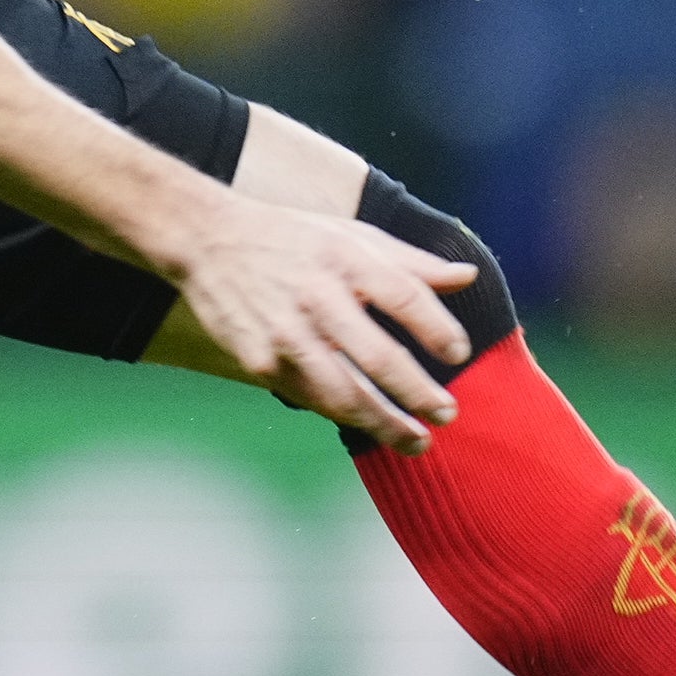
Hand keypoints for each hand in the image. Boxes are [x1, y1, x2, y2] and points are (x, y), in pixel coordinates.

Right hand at [165, 198, 477, 455]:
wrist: (207, 240)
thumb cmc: (291, 237)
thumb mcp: (351, 235)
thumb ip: (410, 262)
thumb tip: (467, 277)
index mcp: (345, 259)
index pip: (404, 297)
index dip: (437, 329)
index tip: (459, 354)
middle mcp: (316, 296)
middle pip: (378, 356)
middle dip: (417, 392)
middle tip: (447, 413)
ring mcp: (284, 334)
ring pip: (342, 392)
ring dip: (382, 422)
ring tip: (414, 440)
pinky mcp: (258, 362)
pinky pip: (309, 397)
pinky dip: (340, 414)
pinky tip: (365, 423)